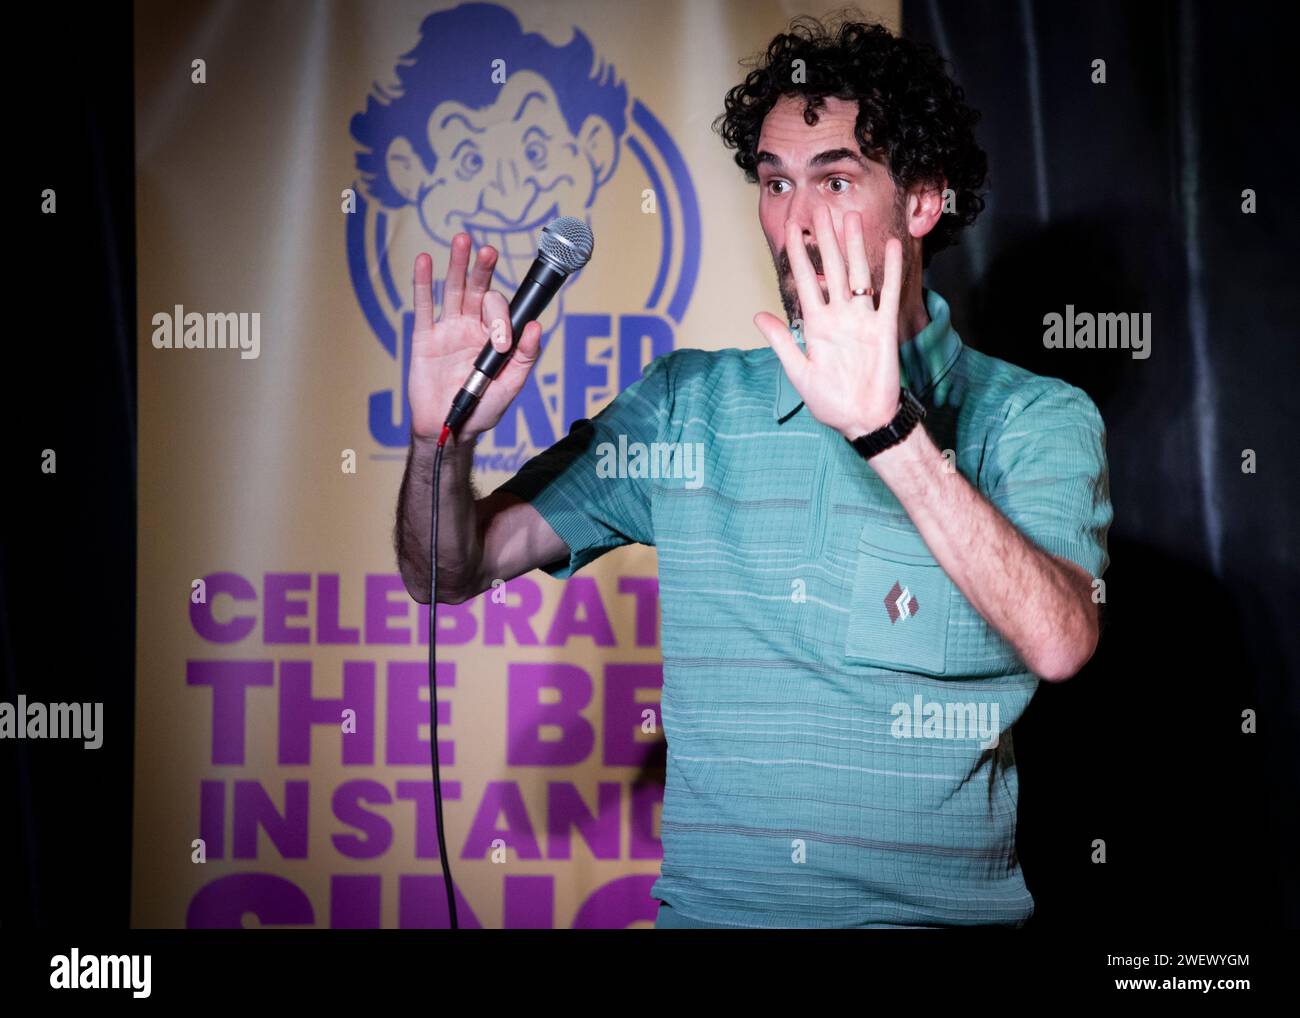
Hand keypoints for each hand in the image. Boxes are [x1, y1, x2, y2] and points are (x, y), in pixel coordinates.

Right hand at [407, 233, 542, 441]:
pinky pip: (423, 307)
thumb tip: (537, 327)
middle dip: (483, 270)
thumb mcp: (510, 386)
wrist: (449, 427)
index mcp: (495, 336)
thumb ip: (524, 357)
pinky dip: (422, 283)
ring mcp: (448, 329)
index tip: (499, 341)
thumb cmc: (483, 409)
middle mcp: (473, 326)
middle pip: (479, 290)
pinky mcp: (425, 337)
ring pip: (453, 290)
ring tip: (462, 241)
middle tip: (489, 252)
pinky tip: (424, 260)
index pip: (500, 313)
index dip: (501, 320)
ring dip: (457, 265)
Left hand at [754, 207, 903, 438]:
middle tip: (820, 209)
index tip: (791, 229)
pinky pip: (888, 293)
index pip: (804, 281)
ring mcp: (862, 320)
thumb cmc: (830, 402)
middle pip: (831, 269)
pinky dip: (890, 270)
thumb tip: (759, 316)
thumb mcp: (799, 372)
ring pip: (857, 274)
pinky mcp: (884, 328)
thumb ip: (782, 342)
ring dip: (854, 246)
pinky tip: (890, 246)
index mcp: (815, 326)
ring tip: (850, 217)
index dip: (798, 255)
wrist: (863, 420)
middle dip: (825, 239)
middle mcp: (838, 316)